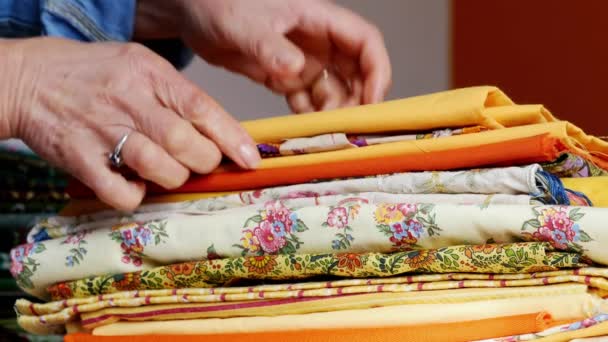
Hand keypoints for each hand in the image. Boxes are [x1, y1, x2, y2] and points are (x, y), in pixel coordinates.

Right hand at [2, 37, 260, 210]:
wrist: (27, 78)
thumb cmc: (93, 74)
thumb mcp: (139, 65)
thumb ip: (176, 94)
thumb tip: (219, 133)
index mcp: (149, 73)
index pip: (202, 108)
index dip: (232, 138)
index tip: (250, 159)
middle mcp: (128, 101)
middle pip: (185, 143)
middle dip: (204, 162)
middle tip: (201, 163)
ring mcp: (102, 130)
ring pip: (160, 169)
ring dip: (174, 178)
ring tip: (167, 171)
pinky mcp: (79, 158)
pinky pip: (122, 193)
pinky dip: (137, 197)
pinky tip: (134, 183)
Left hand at [135, 0, 391, 111]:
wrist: (191, 14)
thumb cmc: (217, 4)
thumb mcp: (243, 24)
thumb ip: (269, 46)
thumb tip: (297, 68)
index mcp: (317, 19)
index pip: (365, 42)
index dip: (377, 71)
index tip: (372, 103)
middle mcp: (317, 41)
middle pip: (356, 72)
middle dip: (359, 100)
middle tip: (350, 130)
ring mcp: (302, 61)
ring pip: (334, 90)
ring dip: (335, 113)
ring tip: (326, 137)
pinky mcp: (284, 78)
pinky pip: (308, 101)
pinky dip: (310, 118)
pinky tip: (305, 134)